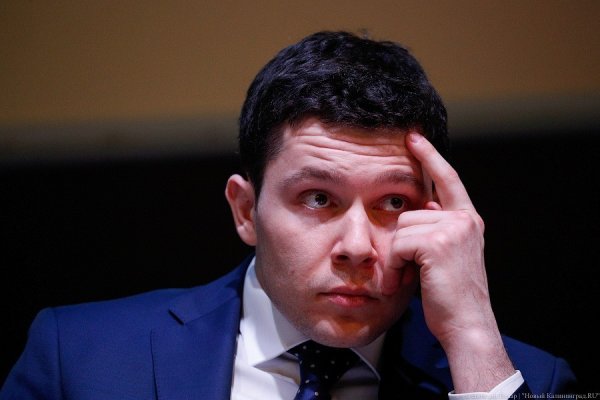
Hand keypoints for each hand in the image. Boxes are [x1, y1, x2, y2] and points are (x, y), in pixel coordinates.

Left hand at [383, 132, 514, 391]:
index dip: (429, 157)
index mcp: (467, 219)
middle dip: (401, 244)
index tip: (414, 138)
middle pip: (409, 213)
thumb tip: (421, 206)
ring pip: (400, 229)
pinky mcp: (437, 242)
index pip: (447, 178)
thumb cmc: (451, 294)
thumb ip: (436, 227)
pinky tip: (405, 281)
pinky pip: (397, 244)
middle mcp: (463, 219)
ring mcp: (452, 228)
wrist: (466, 324)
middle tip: (410, 270)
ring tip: (409, 278)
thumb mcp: (447, 254)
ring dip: (396, 257)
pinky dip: (394, 266)